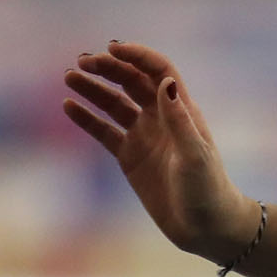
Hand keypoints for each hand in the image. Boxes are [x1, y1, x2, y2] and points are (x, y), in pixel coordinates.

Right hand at [63, 40, 254, 259]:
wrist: (206, 228)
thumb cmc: (208, 190)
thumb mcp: (195, 155)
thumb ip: (179, 120)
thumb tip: (164, 82)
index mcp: (181, 111)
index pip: (158, 71)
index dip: (136, 56)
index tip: (111, 48)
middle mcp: (161, 118)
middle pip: (132, 81)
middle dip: (108, 68)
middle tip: (81, 62)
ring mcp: (144, 136)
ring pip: (114, 103)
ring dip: (93, 88)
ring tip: (69, 76)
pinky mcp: (130, 157)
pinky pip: (104, 131)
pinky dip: (87, 118)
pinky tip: (69, 106)